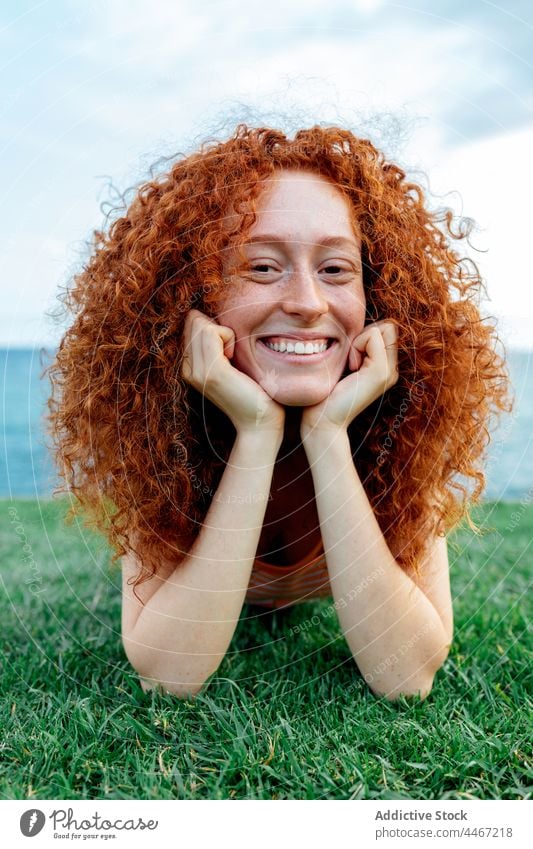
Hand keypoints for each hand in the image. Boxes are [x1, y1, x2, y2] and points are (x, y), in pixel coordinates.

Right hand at [180, 309, 284, 435]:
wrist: (258, 423)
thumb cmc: (252, 392)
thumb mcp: (230, 366)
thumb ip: (218, 347)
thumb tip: (214, 319)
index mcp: (190, 368)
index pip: (191, 325)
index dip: (213, 327)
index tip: (228, 350)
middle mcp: (188, 370)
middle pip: (193, 320)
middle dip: (216, 326)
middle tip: (231, 350)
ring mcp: (197, 371)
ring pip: (200, 324)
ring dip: (222, 331)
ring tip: (232, 354)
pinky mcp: (212, 371)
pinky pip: (212, 332)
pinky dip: (228, 336)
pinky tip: (234, 356)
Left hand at [301, 321, 398, 436]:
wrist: (325, 420)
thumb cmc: (327, 393)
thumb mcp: (344, 365)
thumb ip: (357, 348)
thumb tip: (358, 327)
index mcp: (385, 367)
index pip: (387, 329)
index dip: (367, 334)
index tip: (351, 357)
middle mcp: (392, 370)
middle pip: (389, 326)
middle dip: (366, 334)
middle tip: (352, 359)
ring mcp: (389, 371)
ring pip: (384, 328)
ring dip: (360, 340)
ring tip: (351, 365)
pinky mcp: (381, 372)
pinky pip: (374, 336)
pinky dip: (357, 346)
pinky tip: (351, 368)